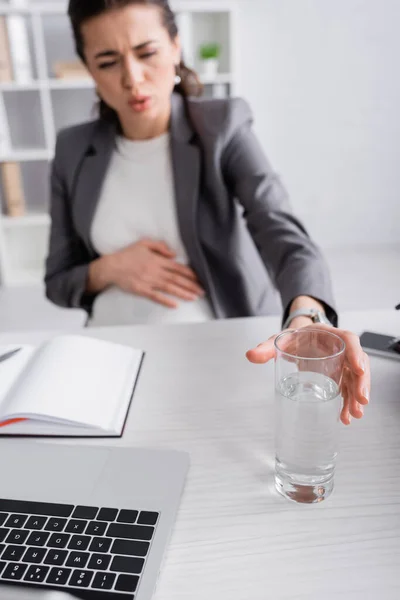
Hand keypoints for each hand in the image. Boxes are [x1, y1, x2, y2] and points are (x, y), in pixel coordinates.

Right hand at [108, 238, 204, 307]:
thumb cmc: (127, 255)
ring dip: (183, 293)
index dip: (190, 273)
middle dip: (191, 285)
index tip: (200, 278)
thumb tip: (174, 254)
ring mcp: (149, 281)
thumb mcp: (144, 243)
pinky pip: (156, 297)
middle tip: (202, 291)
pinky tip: (175, 305)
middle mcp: (155, 271)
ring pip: (169, 288)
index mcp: (157, 260)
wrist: (111, 266)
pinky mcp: (141, 290)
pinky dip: (166, 301)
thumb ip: (160, 247)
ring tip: (194, 297)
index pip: (178, 267)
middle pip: (177, 279)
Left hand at [246, 323, 369, 425]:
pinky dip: (348, 402)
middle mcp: (340, 349)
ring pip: (355, 379)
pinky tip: (345, 417)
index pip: (349, 340)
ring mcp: (341, 363)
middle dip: (361, 383)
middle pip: (358, 363)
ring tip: (353, 415)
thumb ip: (266, 348)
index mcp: (329, 334)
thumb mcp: (279, 340)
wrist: (297, 340)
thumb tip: (250, 355)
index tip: (358, 368)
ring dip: (356, 397)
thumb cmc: (294, 338)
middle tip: (360, 401)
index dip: (355, 354)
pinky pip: (348, 389)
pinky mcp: (338, 376)